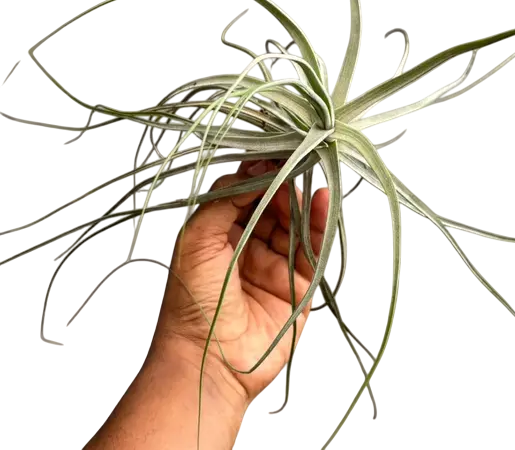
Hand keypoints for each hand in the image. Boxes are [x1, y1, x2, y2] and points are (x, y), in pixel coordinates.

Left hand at [156, 159, 328, 403]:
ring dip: (302, 199)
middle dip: (283, 182)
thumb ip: (224, 199)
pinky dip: (319, 224)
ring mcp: (275, 263)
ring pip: (295, 222)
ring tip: (309, 174)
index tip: (274, 152)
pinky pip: (313, 249)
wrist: (206, 364)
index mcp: (220, 232)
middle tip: (295, 161)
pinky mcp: (299, 284)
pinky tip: (320, 200)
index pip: (245, 191)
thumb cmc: (192, 301)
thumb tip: (256, 170)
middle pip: (273, 203)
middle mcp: (249, 244)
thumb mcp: (196, 238)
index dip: (258, 172)